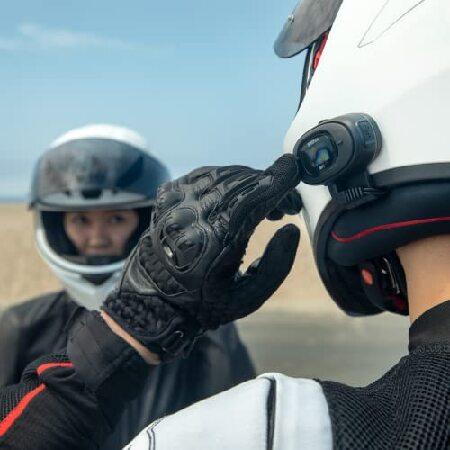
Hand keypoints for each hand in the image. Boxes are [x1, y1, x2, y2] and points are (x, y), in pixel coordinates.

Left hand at [103, 154, 300, 360]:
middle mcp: (196, 214)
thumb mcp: (249, 297)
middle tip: (283, 207)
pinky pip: (202, 176)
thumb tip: (290, 228)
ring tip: (260, 204)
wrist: (153, 301)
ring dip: (248, 182)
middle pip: (243, 181)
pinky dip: (225, 181)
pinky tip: (233, 197)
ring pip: (223, 174)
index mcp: (219, 238)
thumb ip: (278, 264)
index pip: (255, 195)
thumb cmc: (204, 303)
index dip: (279, 180)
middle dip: (269, 185)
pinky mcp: (166, 198)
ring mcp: (177, 202)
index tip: (295, 171)